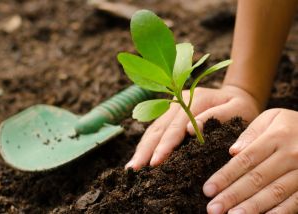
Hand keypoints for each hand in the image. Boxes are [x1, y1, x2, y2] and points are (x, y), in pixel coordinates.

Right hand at [125, 85, 259, 169]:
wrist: (237, 96)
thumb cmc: (241, 107)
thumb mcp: (238, 109)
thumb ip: (217, 116)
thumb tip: (190, 129)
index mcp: (195, 99)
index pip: (176, 126)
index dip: (165, 145)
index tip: (155, 162)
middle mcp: (179, 101)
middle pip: (159, 127)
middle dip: (146, 150)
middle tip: (134, 169)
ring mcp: (172, 106)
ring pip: (153, 128)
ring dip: (142, 148)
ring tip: (132, 166)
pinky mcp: (170, 114)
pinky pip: (155, 129)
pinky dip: (147, 143)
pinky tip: (140, 155)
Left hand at [204, 108, 297, 213]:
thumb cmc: (290, 124)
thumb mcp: (271, 118)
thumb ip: (251, 134)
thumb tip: (233, 152)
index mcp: (275, 137)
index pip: (245, 160)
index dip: (225, 176)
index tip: (208, 190)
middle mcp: (290, 155)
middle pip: (256, 179)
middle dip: (232, 195)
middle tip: (213, 209)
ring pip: (275, 192)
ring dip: (252, 207)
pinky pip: (296, 201)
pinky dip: (280, 212)